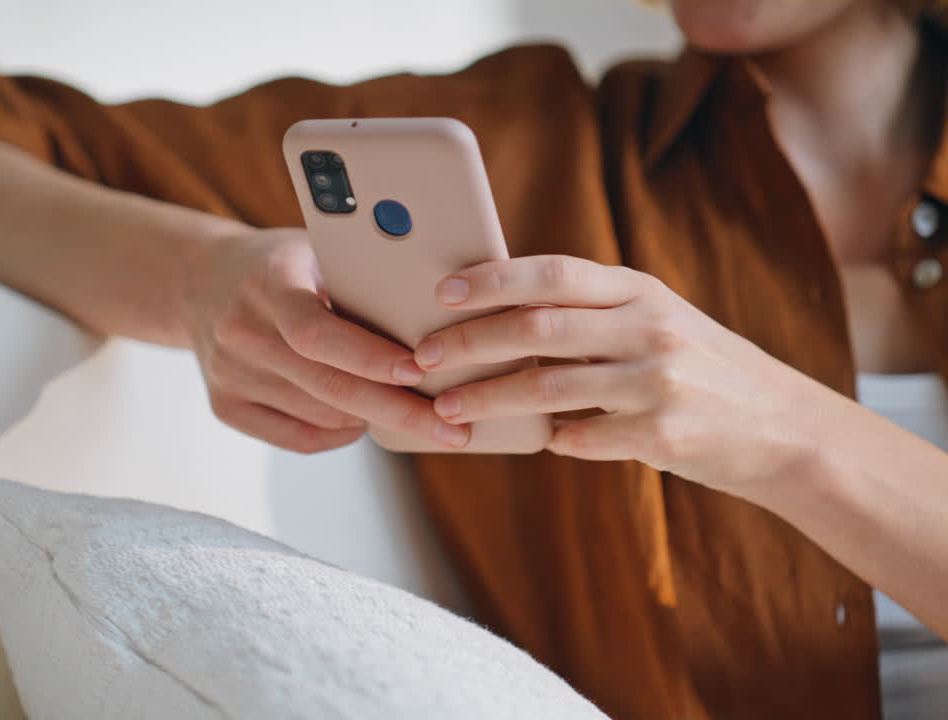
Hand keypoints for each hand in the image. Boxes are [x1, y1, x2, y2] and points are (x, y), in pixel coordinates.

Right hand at [181, 227, 470, 453]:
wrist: (200, 281)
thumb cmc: (283, 264)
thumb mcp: (315, 249)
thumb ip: (361, 279)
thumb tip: (440, 316)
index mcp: (266, 283)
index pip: (316, 332)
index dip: (370, 356)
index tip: (422, 369)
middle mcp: (240, 332)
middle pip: (326, 386)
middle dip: (397, 411)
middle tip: (452, 430)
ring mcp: (228, 374)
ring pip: (319, 416)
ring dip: (374, 419)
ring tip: (419, 414)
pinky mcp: (224, 407)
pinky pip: (297, 438)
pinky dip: (340, 434)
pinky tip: (363, 419)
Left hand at [412, 255, 839, 491]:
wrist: (787, 431)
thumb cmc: (702, 371)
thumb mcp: (658, 322)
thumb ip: (594, 313)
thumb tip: (499, 313)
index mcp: (640, 291)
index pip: (552, 273)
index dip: (491, 279)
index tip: (442, 290)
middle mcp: (649, 328)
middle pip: (537, 327)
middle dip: (469, 341)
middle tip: (421, 357)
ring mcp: (658, 382)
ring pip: (547, 387)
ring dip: (486, 399)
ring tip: (445, 407)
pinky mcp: (664, 435)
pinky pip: (581, 439)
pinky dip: (552, 440)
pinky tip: (535, 441)